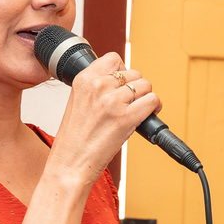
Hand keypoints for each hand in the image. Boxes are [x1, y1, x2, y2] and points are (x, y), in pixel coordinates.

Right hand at [49, 52, 160, 181]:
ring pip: (146, 86)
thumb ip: (97, 88)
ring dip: (147, 98)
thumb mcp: (78, 103)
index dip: (124, 71)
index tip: (124, 84)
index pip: (114, 58)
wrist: (69, 164)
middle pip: (134, 73)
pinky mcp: (126, 118)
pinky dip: (155, 108)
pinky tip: (149, 115)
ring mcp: (112, 102)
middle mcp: (97, 87)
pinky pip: (152, 101)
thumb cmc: (74, 140)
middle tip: (133, 103)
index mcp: (83, 80)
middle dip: (137, 87)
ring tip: (141, 110)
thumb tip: (122, 82)